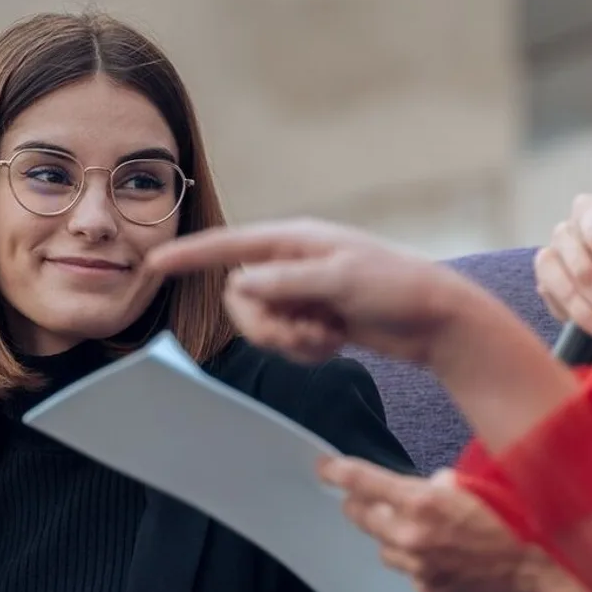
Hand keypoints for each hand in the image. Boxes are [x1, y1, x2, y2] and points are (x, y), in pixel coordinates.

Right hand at [147, 220, 490, 367]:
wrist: (437, 319)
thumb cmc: (396, 287)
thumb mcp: (341, 280)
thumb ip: (287, 282)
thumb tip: (240, 283)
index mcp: (295, 241)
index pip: (230, 246)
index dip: (192, 256)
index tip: (155, 263)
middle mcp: (292, 264)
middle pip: (241, 300)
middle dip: (265, 326)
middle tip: (305, 333)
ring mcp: (302, 293)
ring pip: (261, 326)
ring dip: (290, 342)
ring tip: (327, 337)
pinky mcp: (314, 319)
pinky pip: (285, 343)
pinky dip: (306, 351)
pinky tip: (336, 342)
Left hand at [321, 458, 535, 591]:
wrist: (538, 562)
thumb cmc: (512, 516)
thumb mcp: (472, 484)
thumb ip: (438, 485)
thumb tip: (427, 488)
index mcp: (420, 501)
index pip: (363, 483)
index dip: (338, 473)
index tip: (324, 468)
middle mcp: (411, 536)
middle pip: (362, 518)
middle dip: (362, 506)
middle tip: (367, 499)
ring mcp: (419, 568)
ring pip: (383, 549)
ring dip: (392, 537)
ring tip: (418, 531)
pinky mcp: (430, 590)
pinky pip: (409, 572)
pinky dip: (418, 562)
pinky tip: (442, 556)